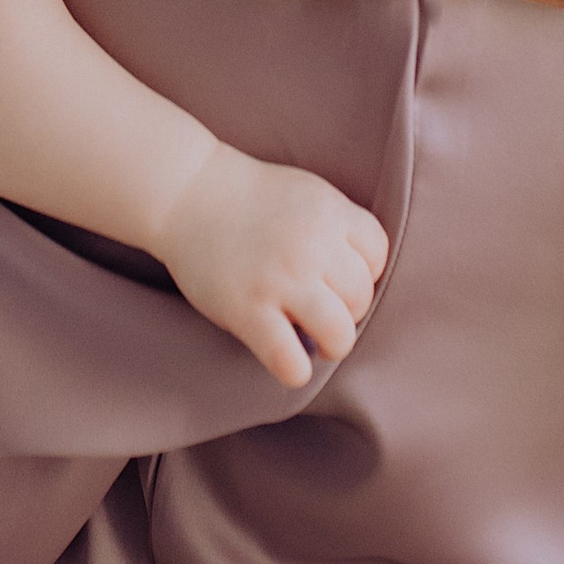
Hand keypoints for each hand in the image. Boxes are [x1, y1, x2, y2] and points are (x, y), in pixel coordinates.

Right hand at [151, 142, 387, 388]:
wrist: (186, 193)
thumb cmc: (248, 197)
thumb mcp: (307, 193)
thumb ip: (339, 227)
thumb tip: (365, 278)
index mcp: (329, 213)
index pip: (377, 256)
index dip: (362, 271)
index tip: (337, 276)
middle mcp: (311, 246)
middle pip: (361, 298)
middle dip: (346, 309)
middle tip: (321, 307)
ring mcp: (280, 280)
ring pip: (339, 335)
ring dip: (332, 344)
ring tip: (314, 338)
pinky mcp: (248, 311)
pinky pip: (291, 362)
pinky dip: (295, 369)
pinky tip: (286, 358)